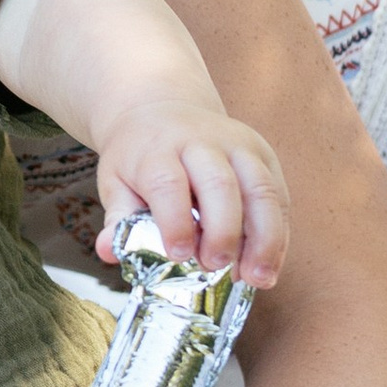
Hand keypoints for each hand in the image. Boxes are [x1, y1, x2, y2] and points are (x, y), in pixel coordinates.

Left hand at [95, 89, 289, 290]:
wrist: (162, 109)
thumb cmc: (139, 156)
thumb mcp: (116, 181)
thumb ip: (118, 218)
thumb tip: (108, 251)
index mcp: (158, 148)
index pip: (169, 183)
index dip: (176, 221)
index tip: (179, 255)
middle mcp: (202, 141)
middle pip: (220, 184)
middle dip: (223, 232)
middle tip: (215, 267)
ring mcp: (238, 145)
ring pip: (261, 189)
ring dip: (263, 238)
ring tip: (256, 278)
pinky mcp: (263, 155)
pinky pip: (278, 195)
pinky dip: (278, 234)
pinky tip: (269, 264)